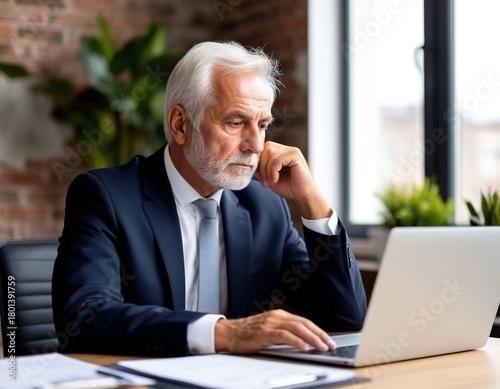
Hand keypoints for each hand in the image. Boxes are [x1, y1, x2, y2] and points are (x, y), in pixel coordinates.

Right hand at [214, 309, 335, 353]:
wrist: (229, 333)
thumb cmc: (248, 334)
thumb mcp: (270, 330)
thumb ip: (285, 333)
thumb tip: (304, 342)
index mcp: (280, 315)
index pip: (305, 321)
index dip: (318, 331)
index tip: (329, 340)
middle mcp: (277, 316)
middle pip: (304, 323)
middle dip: (320, 335)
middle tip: (330, 345)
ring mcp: (271, 322)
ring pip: (297, 328)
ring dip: (312, 338)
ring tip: (322, 347)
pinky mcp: (265, 331)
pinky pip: (285, 335)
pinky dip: (297, 341)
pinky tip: (304, 347)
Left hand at [256, 142, 330, 219]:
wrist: (302, 196)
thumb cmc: (287, 187)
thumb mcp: (268, 176)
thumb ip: (261, 167)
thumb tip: (250, 160)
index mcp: (279, 152)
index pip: (261, 150)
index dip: (258, 163)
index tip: (261, 178)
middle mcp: (285, 149)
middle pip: (265, 149)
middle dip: (261, 167)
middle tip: (265, 181)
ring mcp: (291, 151)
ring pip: (270, 154)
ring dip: (267, 171)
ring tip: (271, 181)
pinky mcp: (296, 155)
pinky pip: (277, 160)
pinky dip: (273, 171)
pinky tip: (276, 179)